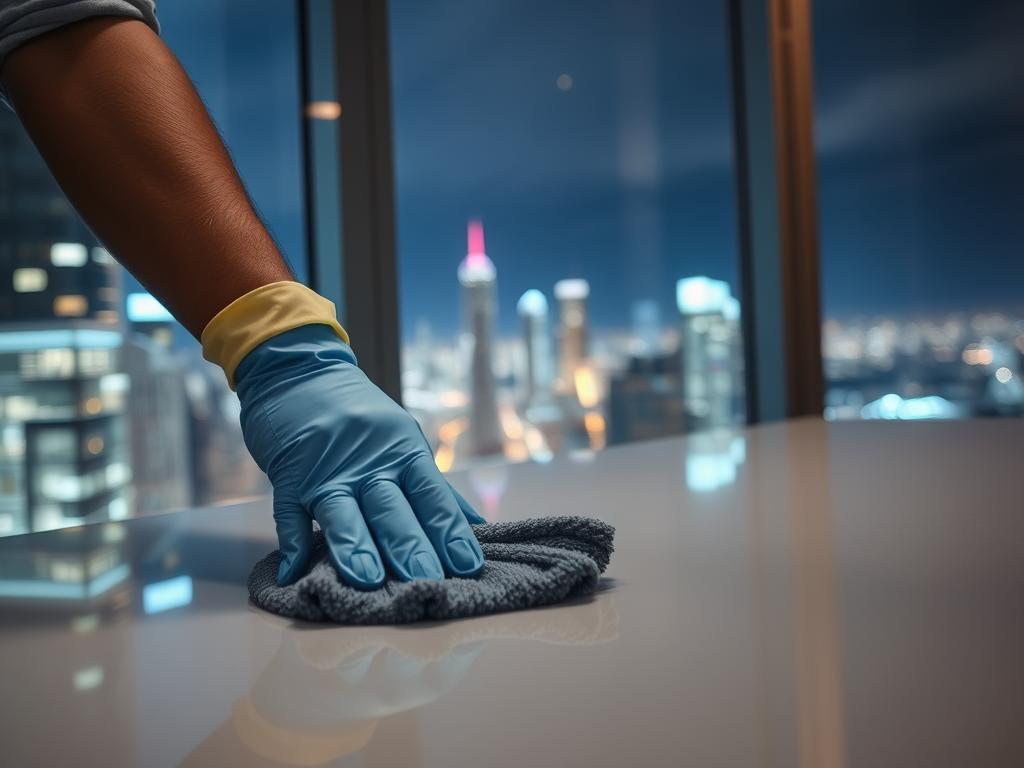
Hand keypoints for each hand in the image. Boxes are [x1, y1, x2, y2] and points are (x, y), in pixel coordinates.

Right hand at [234, 324, 484, 586]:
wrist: (299, 372)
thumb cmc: (360, 417)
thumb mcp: (402, 442)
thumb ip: (433, 489)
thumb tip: (477, 525)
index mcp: (403, 452)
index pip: (432, 496)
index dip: (449, 530)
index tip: (468, 565)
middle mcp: (369, 463)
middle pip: (391, 507)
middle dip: (409, 544)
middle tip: (427, 577)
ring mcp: (327, 470)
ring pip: (342, 511)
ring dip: (354, 546)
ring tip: (367, 579)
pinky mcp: (290, 476)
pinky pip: (288, 511)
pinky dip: (289, 541)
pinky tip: (291, 571)